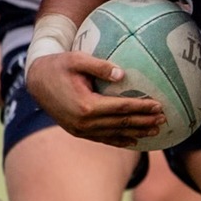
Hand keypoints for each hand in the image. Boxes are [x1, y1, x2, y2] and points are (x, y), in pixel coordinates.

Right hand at [23, 50, 167, 145]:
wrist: (36, 82)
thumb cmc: (59, 66)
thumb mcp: (77, 59)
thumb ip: (100, 66)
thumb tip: (123, 75)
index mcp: (86, 105)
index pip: (122, 108)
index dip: (142, 108)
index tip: (159, 105)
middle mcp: (84, 123)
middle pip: (121, 123)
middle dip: (144, 122)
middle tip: (164, 119)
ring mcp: (80, 130)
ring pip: (115, 134)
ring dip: (137, 133)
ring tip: (156, 131)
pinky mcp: (78, 133)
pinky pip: (103, 139)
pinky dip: (120, 140)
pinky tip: (134, 141)